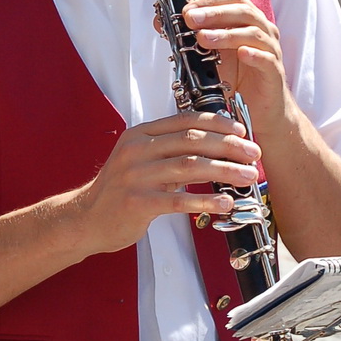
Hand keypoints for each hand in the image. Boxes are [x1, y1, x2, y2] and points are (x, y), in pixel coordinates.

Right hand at [76, 110, 262, 255]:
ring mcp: (136, 176)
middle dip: (229, 146)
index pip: (185, 121)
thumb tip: (215, 147)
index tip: (241, 131)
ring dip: (225, 171)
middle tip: (253, 154)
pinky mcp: (138, 202)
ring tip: (248, 177)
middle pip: (192, 141)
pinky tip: (226, 203)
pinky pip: (179, 200)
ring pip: (190, 167)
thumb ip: (170, 151)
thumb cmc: (121, 191)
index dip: (217, 124)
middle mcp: (137, 150)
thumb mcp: (141, 160)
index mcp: (140, 134)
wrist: (86, 219)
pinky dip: (206, 200)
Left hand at [182, 0, 289, 136]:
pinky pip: (267, 59)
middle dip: (214, 13)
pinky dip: (254, 55)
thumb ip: (189, 37)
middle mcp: (262, 31)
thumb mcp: (209, 55)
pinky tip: (242, 54)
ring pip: (253, 33)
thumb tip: (160, 22)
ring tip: (203, 39)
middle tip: (191, 19)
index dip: (210, 0)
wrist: (259, 110)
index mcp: (247, 21)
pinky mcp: (274, 72)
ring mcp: (270, 50)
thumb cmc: (237, 78)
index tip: (188, 8)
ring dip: (226, 34)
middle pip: (242, 11)